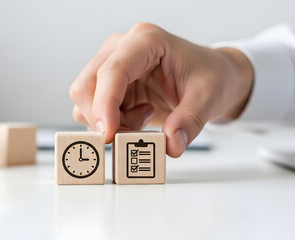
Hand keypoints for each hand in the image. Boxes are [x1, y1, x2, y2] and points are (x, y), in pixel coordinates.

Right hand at [70, 23, 252, 156]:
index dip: (104, 104)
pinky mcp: (108, 83)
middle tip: (135, 133)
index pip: (112, 71)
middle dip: (104, 118)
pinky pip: (91, 109)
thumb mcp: (209, 97)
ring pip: (85, 100)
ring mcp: (111, 64)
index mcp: (146, 40)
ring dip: (108, 122)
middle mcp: (122, 48)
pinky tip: (137, 117)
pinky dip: (109, 123)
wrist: (210, 76)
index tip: (109, 135)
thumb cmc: (209, 76)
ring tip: (144, 119)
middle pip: (86, 85)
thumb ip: (190, 121)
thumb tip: (170, 145)